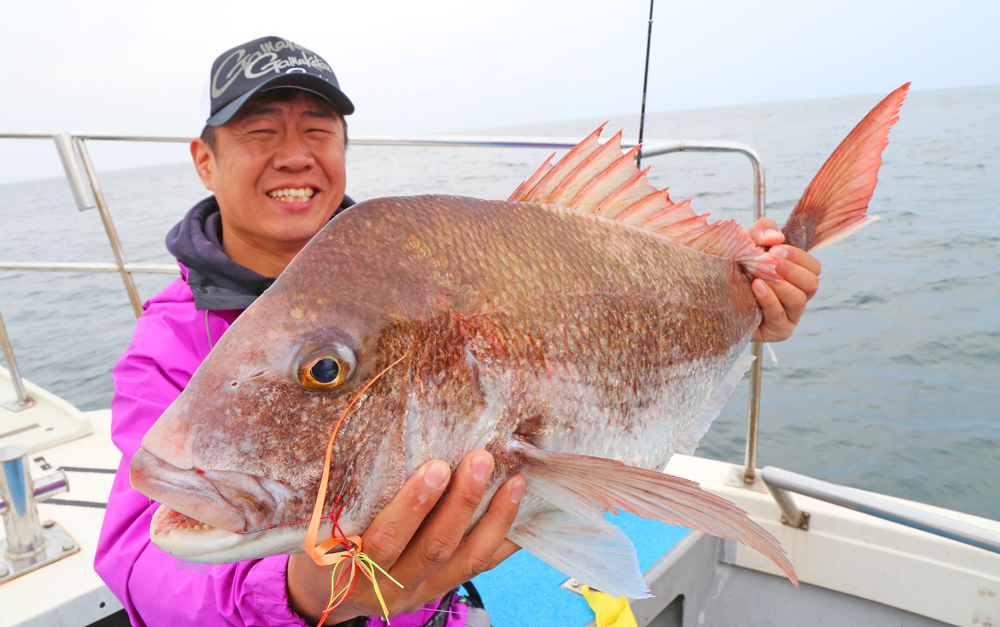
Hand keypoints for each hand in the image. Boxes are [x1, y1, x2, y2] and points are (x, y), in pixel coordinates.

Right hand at [287, 450, 524, 623]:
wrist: (324, 594)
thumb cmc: (322, 546)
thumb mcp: (320, 526)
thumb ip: (349, 498)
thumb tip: (375, 437)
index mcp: (354, 567)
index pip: (385, 540)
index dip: (413, 506)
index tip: (434, 467)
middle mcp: (391, 584)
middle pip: (434, 547)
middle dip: (461, 502)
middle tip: (480, 459)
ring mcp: (421, 590)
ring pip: (466, 559)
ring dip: (493, 519)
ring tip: (514, 482)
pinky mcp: (441, 590)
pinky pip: (479, 567)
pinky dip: (504, 540)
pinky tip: (525, 513)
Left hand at [746, 218, 820, 342]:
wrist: (711, 293)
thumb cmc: (734, 266)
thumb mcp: (747, 242)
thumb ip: (762, 231)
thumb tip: (776, 237)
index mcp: (796, 276)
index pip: (814, 268)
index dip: (799, 257)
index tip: (775, 249)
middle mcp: (797, 296)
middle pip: (811, 284)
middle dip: (790, 269)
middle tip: (768, 259)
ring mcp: (789, 316)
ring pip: (799, 300)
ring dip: (779, 285)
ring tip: (758, 275)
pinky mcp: (776, 331)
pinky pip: (780, 317)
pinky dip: (770, 300)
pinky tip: (756, 288)